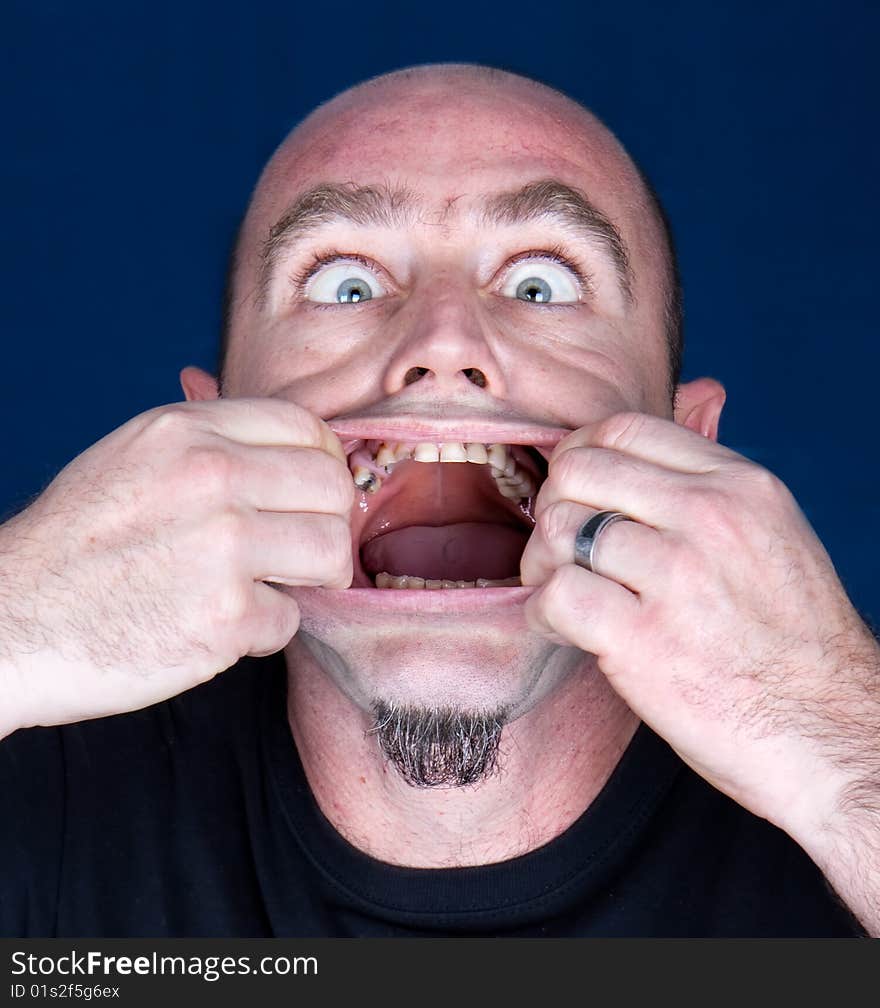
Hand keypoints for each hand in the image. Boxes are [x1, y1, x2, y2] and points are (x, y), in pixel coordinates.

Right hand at [0, 398, 352, 734]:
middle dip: (326, 524)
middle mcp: (211, 478)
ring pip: (330, 553)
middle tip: (300, 549)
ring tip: (267, 586)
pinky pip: (289, 620)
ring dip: (307, 579)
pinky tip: (219, 624)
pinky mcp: (224, 619)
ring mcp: (222, 549)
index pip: (307, 429)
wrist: (11, 620)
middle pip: (333, 490)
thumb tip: (288, 434)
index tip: (313, 494)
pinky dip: (260, 630)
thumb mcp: (134, 455)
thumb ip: (212, 440)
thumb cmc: (77, 542)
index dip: (323, 464)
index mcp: (188, 432)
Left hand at [521, 412, 879, 848]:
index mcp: (739, 484)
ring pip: (559, 529)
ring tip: (565, 591)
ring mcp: (676, 576)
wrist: (825, 731)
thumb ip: (715, 472)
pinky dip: (544, 613)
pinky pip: (555, 596)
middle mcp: (708, 516)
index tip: (577, 493)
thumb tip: (700, 391)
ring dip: (544, 564)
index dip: (581, 455)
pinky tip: (566, 628)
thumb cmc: (790, 637)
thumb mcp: (771, 529)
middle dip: (555, 505)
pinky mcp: (642, 640)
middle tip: (563, 546)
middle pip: (579, 469)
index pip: (624, 429)